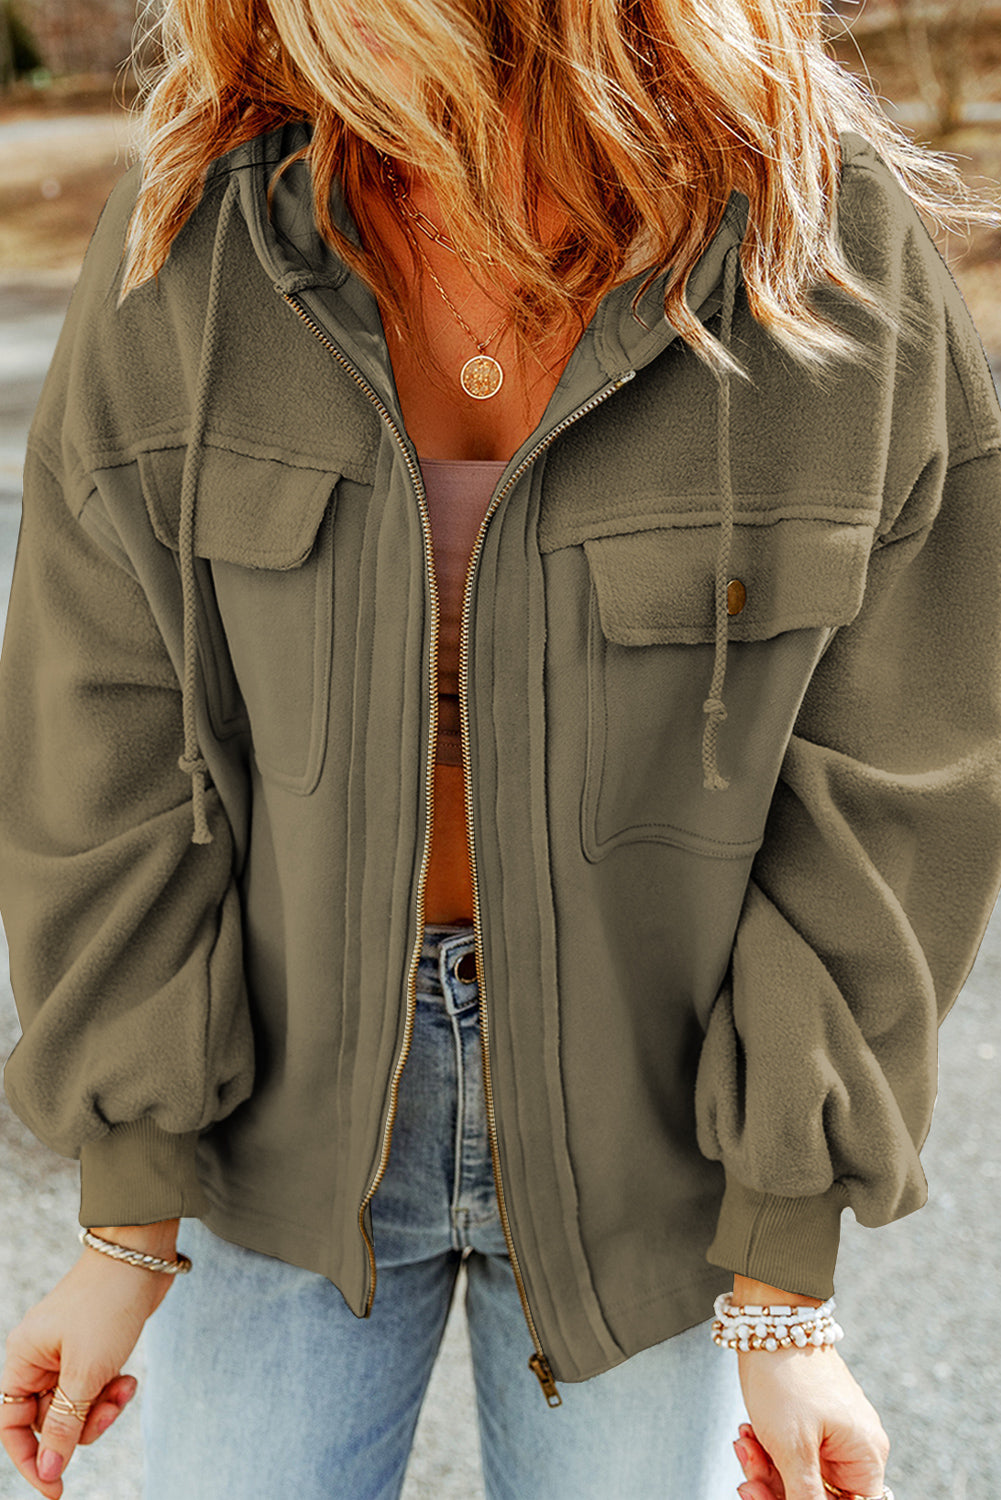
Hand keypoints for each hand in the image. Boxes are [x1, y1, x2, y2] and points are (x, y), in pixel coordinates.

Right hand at [1, 1224, 178, 1496]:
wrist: (140, 1256)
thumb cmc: (106, 1305)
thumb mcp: (85, 1372)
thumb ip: (64, 1424)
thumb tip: (48, 1471)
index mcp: (23, 1359)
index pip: (12, 1426)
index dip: (31, 1461)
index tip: (56, 1491)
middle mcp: (39, 1358)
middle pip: (49, 1421)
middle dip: (81, 1424)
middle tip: (110, 1409)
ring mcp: (66, 1353)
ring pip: (77, 1408)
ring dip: (102, 1408)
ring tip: (124, 1388)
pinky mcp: (93, 1349)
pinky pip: (95, 1389)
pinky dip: (112, 1391)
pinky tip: (129, 1379)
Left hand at [733, 1346, 889, 1499]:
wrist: (768, 1318)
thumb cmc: (787, 1376)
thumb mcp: (792, 1448)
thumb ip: (806, 1498)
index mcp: (866, 1457)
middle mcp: (855, 1448)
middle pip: (821, 1497)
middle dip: (779, 1492)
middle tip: (747, 1485)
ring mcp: (832, 1433)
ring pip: (800, 1478)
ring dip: (766, 1472)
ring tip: (743, 1446)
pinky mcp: (808, 1421)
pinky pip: (790, 1453)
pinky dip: (766, 1452)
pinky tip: (746, 1436)